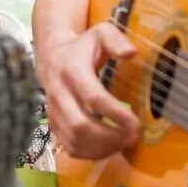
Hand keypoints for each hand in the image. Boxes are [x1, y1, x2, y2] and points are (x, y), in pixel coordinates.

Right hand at [39, 22, 140, 159]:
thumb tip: (131, 53)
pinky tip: (109, 148)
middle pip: (81, 125)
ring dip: (101, 148)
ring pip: (74, 140)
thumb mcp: (100, 33)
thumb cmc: (82, 46)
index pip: (93, 97)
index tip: (136, 122)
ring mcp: (53, 112)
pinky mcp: (53, 124)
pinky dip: (90, 153)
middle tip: (132, 137)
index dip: (116, 113)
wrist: (51, 56)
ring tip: (123, 143)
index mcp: (72, 70)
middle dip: (109, 136)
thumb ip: (116, 40)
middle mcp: (59, 93)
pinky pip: (69, 146)